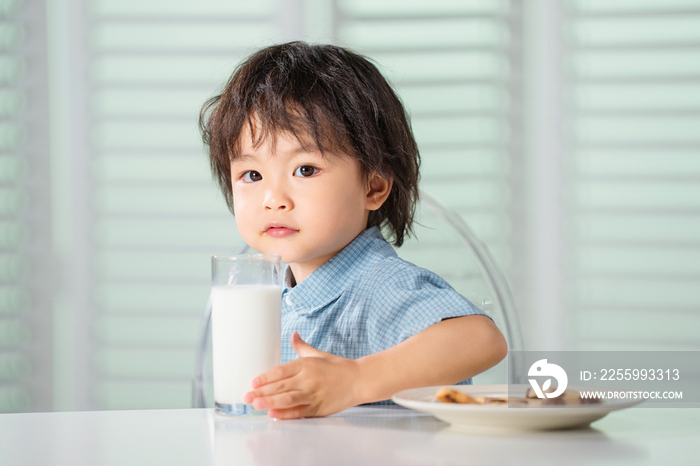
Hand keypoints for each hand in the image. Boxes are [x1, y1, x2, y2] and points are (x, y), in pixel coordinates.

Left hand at [243, 332, 360, 418]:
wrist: (359, 380)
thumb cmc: (338, 367)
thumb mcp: (319, 354)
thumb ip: (303, 347)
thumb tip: (293, 335)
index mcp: (306, 365)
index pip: (281, 371)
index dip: (266, 378)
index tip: (253, 382)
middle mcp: (308, 379)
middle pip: (281, 386)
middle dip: (262, 392)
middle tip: (247, 396)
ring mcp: (313, 395)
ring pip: (288, 399)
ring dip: (270, 403)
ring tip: (256, 405)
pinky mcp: (318, 408)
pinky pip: (299, 412)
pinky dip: (285, 414)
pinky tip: (273, 415)